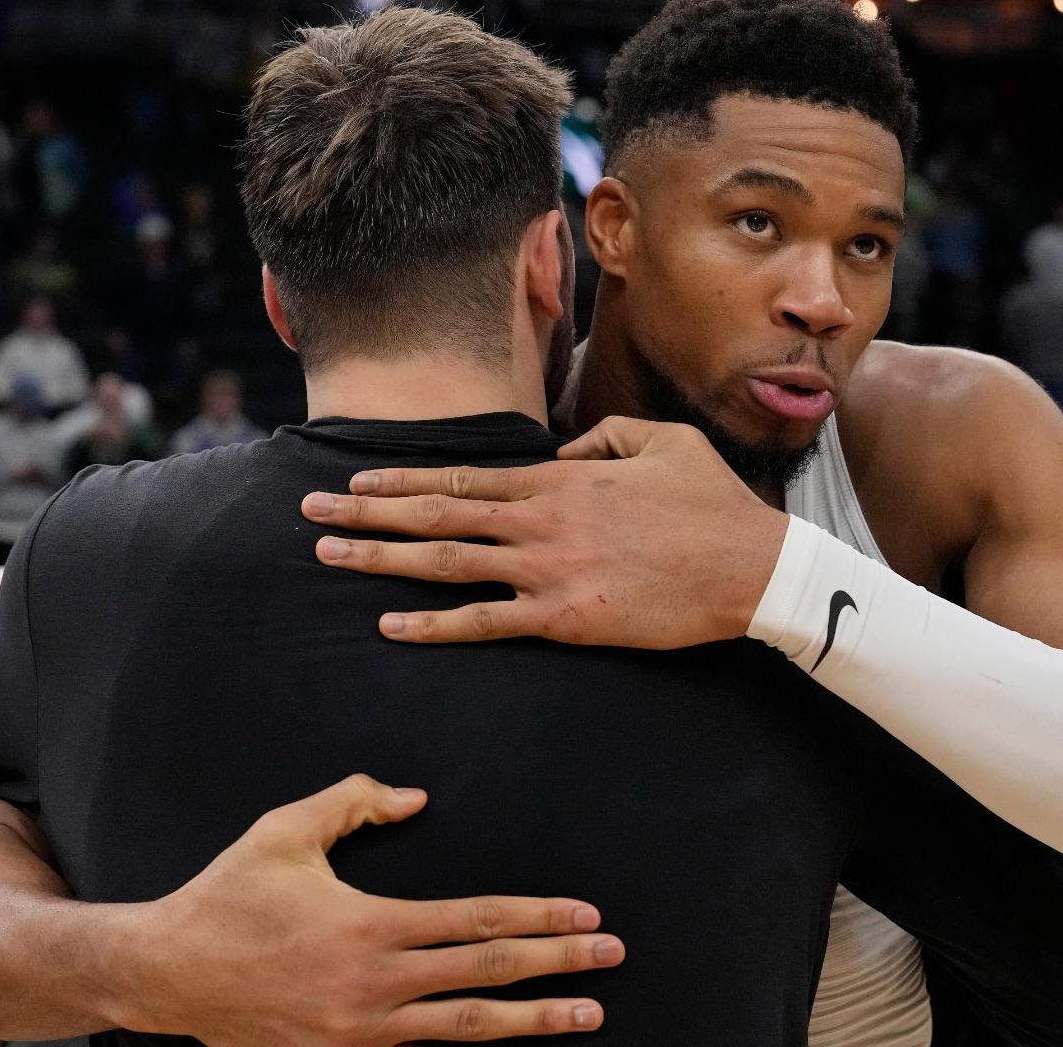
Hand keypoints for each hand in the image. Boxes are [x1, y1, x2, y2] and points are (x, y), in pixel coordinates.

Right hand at [128, 775, 620, 1044]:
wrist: (164, 976)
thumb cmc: (227, 895)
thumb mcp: (285, 830)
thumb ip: (355, 801)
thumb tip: (418, 796)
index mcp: (369, 926)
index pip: (477, 921)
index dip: (538, 916)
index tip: (586, 914)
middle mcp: (374, 984)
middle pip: (487, 976)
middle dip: (558, 965)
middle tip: (612, 956)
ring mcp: (360, 1031)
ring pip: (465, 1028)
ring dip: (533, 1021)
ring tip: (588, 1015)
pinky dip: (469, 1045)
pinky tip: (510, 1039)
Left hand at [301, 416, 789, 647]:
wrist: (751, 568)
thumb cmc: (712, 504)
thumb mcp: (661, 443)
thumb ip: (602, 437)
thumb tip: (562, 454)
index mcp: (561, 479)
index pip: (462, 477)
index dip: (402, 479)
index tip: (356, 480)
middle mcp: (541, 520)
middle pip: (436, 514)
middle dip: (366, 511)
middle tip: (311, 513)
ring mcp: (548, 571)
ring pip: (446, 562)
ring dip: (381, 557)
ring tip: (330, 554)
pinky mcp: (564, 619)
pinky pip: (484, 622)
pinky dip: (432, 623)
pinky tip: (390, 623)